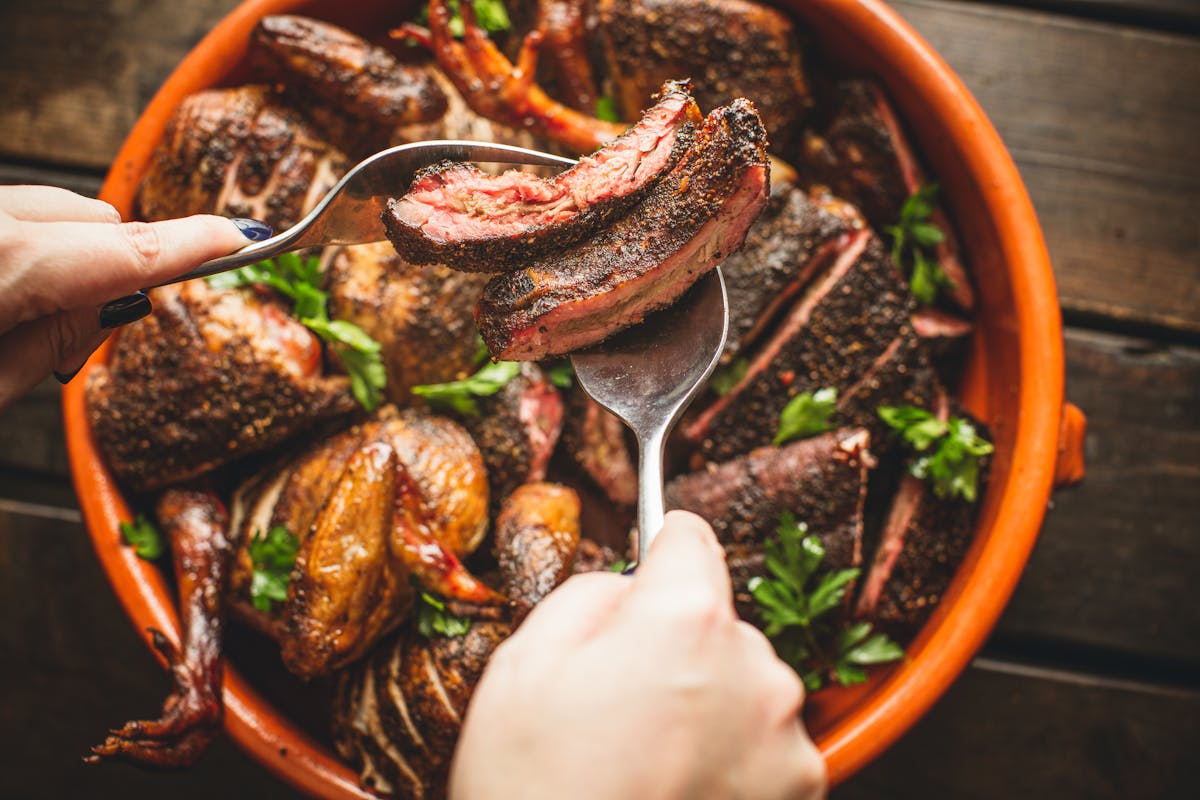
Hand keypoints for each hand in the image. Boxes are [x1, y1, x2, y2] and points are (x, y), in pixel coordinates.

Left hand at [0, 185, 268, 409]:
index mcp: (7, 258)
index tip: (243, 236)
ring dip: (55, 253)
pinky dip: (17, 247)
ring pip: (50, 210)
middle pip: (95, 218)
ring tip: (10, 314)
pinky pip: (12, 214)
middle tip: (62, 337)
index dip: (197, 243)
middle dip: (103, 263)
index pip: (132, 249)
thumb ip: (56, 342)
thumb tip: (110, 307)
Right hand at [449, 510, 826, 799]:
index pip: (690, 538)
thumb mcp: (525, 661)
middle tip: (622, 698)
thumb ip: (593, 592)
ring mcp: (783, 733)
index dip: (659, 553)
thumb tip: (631, 586)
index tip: (647, 574)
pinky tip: (682, 784)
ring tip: (651, 754)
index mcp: (684, 618)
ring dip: (711, 698)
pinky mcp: (798, 787)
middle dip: (678, 641)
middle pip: (718, 618)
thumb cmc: (536, 784)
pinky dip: (734, 752)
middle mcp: (753, 665)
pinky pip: (766, 738)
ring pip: (745, 679)